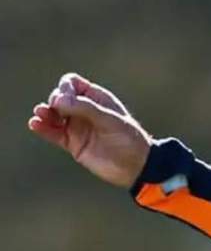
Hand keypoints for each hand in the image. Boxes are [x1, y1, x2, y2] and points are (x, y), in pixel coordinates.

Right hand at [28, 73, 152, 189]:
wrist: (136, 167)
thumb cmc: (129, 139)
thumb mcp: (110, 120)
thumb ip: (85, 108)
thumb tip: (57, 99)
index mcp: (96, 99)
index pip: (72, 83)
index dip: (65, 88)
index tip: (67, 98)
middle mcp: (84, 111)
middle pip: (59, 97)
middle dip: (54, 101)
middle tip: (56, 110)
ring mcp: (77, 127)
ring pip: (53, 115)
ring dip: (44, 113)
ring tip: (40, 115)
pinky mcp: (72, 143)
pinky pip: (52, 133)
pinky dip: (42, 128)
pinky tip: (35, 124)